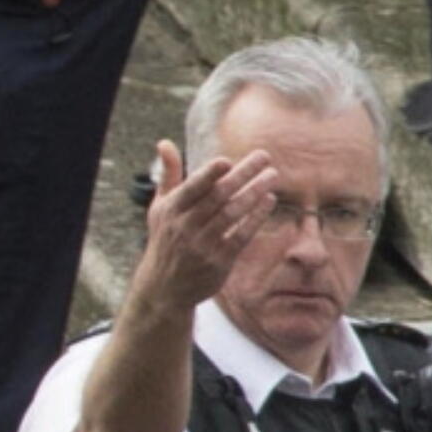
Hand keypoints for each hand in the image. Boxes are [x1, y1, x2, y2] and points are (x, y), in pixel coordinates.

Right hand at [135, 140, 278, 314]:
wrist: (166, 288)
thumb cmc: (166, 239)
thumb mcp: (160, 208)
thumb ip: (168, 175)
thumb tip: (165, 142)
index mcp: (172, 209)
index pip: (193, 188)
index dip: (209, 175)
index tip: (227, 161)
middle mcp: (186, 227)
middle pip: (218, 196)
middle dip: (243, 175)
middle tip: (265, 156)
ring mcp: (203, 246)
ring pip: (232, 215)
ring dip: (255, 193)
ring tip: (272, 176)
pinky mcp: (219, 262)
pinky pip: (241, 236)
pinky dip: (256, 218)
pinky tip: (269, 201)